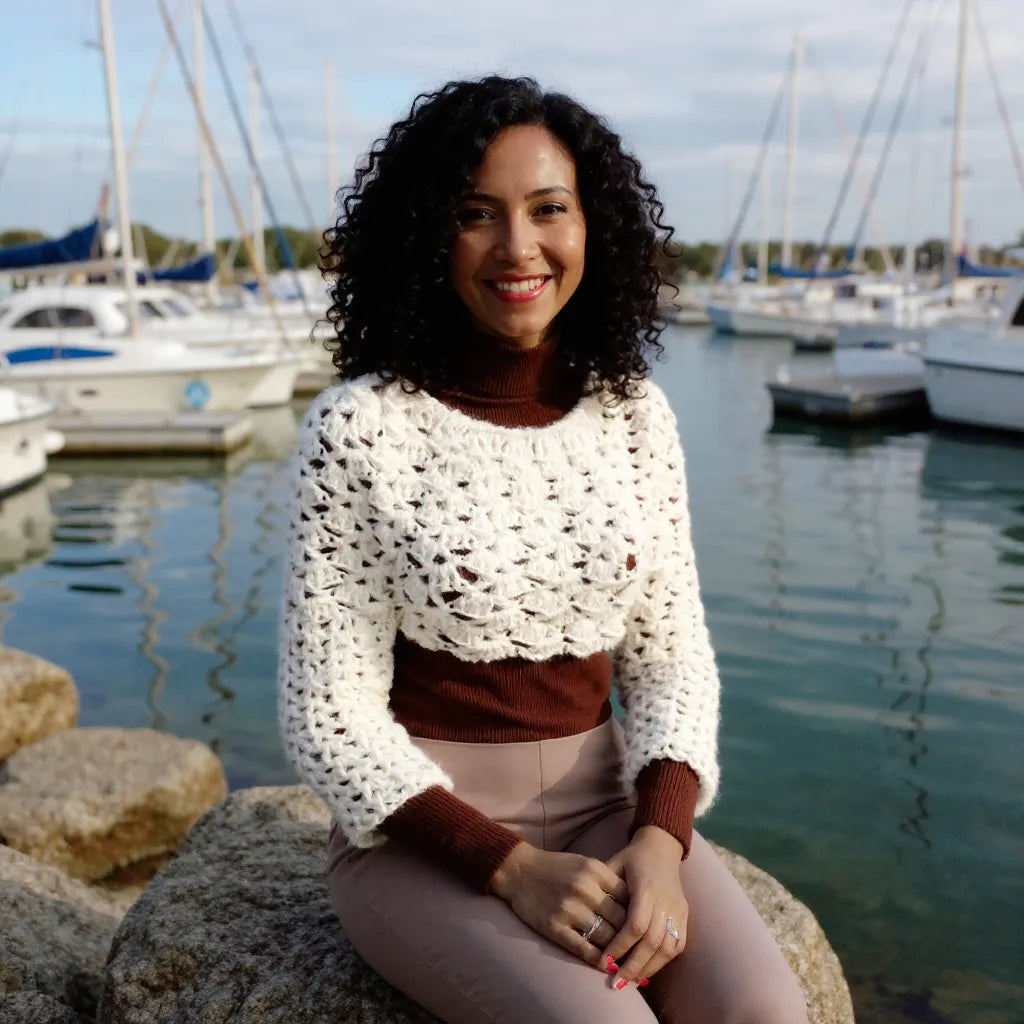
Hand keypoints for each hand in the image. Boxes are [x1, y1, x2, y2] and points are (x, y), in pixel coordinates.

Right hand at [490, 842, 630, 969]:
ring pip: (605, 937)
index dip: (638, 914)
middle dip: (630, 936)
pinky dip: (598, 960)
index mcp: (594, 870)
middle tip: (639, 949)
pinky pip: (583, 949)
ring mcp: (568, 908)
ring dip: (617, 951)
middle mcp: (583, 888)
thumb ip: (608, 881)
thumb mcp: (584, 864)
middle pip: (620, 920)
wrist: (518, 870)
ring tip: (626, 960)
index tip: (644, 926)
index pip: (629, 897)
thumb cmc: (556, 868)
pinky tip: (605, 965)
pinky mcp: (554, 927)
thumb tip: (635, 907)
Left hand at [602, 826, 688, 985]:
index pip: (635, 925)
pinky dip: (663, 961)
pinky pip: (678, 944)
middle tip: (615, 983)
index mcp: (646, 887)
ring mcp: (678, 908)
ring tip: (629, 982)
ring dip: (648, 968)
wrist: (661, 847)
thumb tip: (586, 918)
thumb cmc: (631, 858)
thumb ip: (603, 889)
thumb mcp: (613, 865)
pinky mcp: (685, 915)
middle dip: (633, 965)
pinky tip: (646, 971)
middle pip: (652, 941)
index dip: (620, 946)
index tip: (604, 961)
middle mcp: (666, 900)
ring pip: (667, 947)